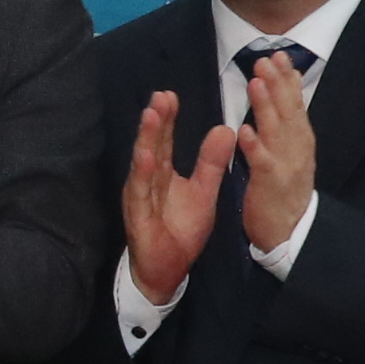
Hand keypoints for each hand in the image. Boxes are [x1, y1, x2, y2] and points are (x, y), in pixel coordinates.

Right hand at [119, 89, 238, 304]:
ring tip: (151, 116)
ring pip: (143, 164)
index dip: (168, 119)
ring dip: (146, 140)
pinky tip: (146, 156)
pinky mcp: (138, 216)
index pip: (165, 141)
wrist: (168, 269)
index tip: (171, 95)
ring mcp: (140, 197)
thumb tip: (226, 129)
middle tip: (160, 96)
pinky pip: (142, 193)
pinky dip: (143, 174)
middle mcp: (147, 180)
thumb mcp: (204, 192)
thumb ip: (212, 163)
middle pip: (152, 145)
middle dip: (156, 121)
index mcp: (163, 174)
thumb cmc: (180, 230)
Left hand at [241, 51, 317, 256]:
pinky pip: (261, 162)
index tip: (280, 55)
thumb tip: (284, 91)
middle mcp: (297, 147)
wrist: (291, 230)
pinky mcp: (270, 183)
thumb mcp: (291, 151)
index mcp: (300, 139)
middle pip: (288, 110)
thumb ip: (285, 123)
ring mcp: (285, 164)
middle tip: (267, 58)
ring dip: (266, 106)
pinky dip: (254, 145)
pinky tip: (244, 130)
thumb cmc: (284, 188)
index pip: (295, 103)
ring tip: (256, 82)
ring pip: (276, 130)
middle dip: (278, 84)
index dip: (288, 79)